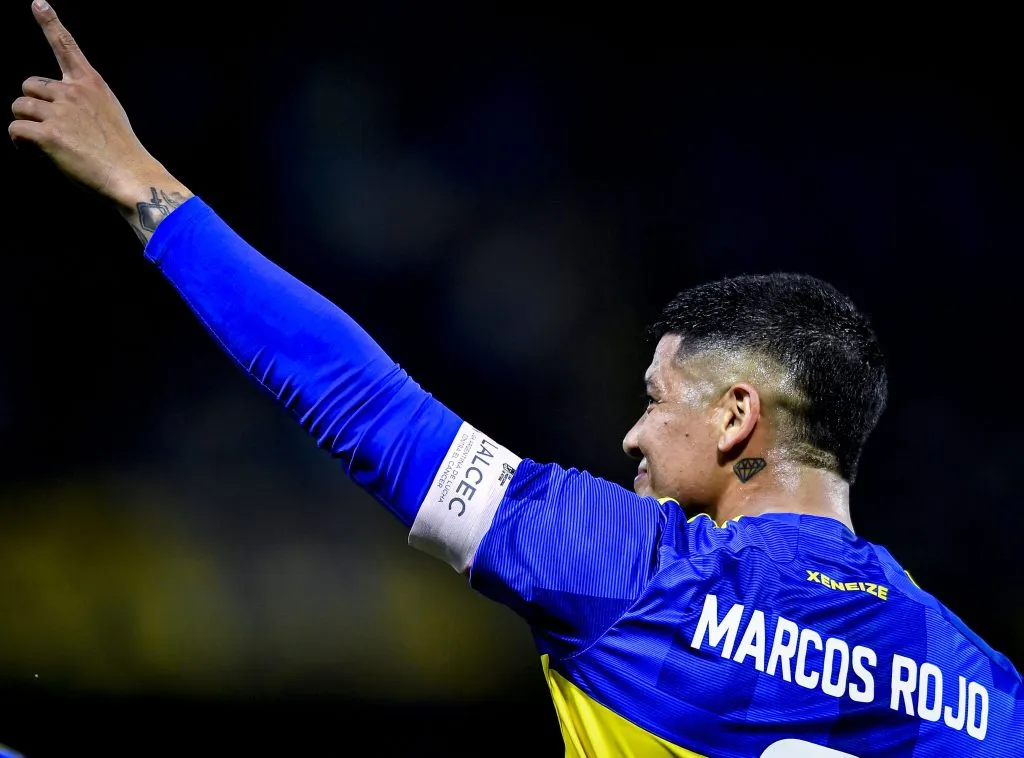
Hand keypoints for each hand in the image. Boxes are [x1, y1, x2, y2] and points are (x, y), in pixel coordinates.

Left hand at [10, 1, 190, 236]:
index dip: (50, 23)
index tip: (38, 4)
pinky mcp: (49, 135)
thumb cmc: (123, 153)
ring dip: (25, 125)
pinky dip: (19, 143)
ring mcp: (61, 112)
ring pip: (20, 108)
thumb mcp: (110, 114)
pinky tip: (32, 152)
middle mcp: (74, 92)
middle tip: (46, 129)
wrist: (132, 177)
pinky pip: (16, 130)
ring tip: (41, 144)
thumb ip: (82, 103)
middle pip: (30, 85)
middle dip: (32, 106)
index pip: (67, 46)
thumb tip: (51, 111)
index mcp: (92, 84)